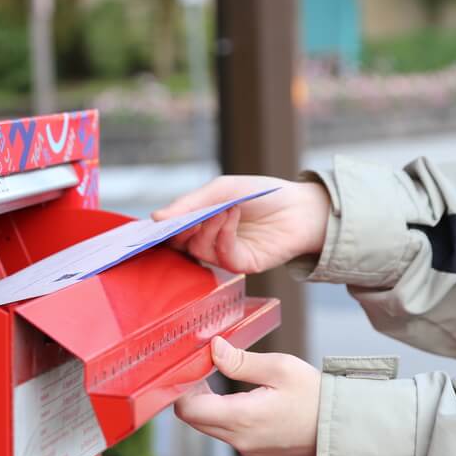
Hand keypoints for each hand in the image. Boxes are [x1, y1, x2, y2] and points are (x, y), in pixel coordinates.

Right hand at [153, 176, 329, 273]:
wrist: (300, 207)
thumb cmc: (261, 195)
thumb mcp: (222, 190)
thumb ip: (190, 203)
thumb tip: (156, 217)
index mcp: (200, 222)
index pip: (171, 229)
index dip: (161, 227)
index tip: (155, 221)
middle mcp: (208, 240)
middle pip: (179, 243)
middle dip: (180, 229)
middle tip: (187, 216)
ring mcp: (223, 254)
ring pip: (198, 249)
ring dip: (207, 227)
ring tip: (222, 208)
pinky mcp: (241, 265)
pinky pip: (222, 256)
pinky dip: (223, 235)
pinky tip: (232, 216)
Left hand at [174, 336, 320, 455]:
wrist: (346, 431)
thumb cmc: (317, 398)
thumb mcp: (281, 368)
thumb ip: (241, 361)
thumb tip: (214, 349)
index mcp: (242, 418)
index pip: (188, 409)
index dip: (182, 386)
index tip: (192, 366)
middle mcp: (239, 440)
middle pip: (193, 419)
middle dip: (191, 393)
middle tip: (202, 367)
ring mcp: (246, 449)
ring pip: (207, 426)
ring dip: (206, 403)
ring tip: (218, 377)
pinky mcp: (254, 451)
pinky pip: (225, 433)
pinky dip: (222, 414)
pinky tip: (236, 395)